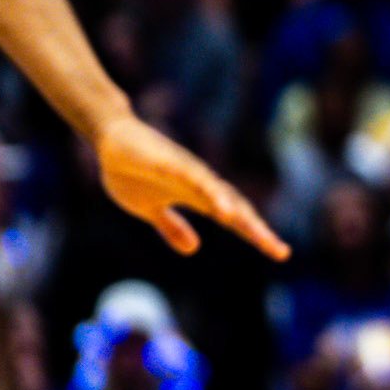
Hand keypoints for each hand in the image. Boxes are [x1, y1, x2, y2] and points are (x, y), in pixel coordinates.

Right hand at [95, 111, 289, 259]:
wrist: (109, 137)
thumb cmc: (131, 170)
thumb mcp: (150, 210)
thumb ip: (172, 227)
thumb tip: (193, 249)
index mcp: (199, 197)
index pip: (235, 219)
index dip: (257, 235)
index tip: (280, 253)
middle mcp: (200, 183)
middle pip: (235, 207)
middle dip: (257, 229)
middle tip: (279, 251)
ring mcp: (185, 170)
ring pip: (217, 192)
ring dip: (236, 211)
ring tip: (254, 231)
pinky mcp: (166, 161)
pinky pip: (189, 175)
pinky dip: (205, 189)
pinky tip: (217, 203)